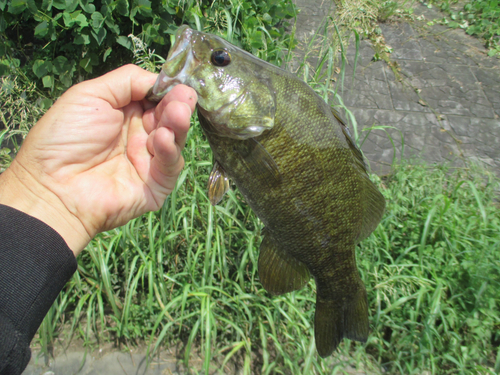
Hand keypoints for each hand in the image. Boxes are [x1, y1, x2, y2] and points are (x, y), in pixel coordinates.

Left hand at [0, 64, 196, 254]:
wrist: (52, 187)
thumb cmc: (64, 138)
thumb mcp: (90, 95)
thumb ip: (127, 81)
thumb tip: (160, 80)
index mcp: (125, 113)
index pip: (156, 98)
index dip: (167, 90)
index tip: (177, 83)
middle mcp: (140, 135)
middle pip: (169, 116)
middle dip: (178, 104)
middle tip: (185, 96)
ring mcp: (149, 160)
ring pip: (174, 138)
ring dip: (178, 124)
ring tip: (178, 112)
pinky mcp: (157, 184)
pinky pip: (170, 165)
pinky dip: (169, 150)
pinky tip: (162, 137)